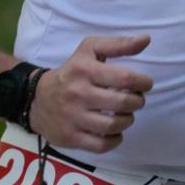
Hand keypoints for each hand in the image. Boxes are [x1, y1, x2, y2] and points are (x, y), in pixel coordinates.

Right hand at [29, 34, 152, 152]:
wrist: (37, 98)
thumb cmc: (72, 71)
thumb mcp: (90, 50)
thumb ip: (119, 44)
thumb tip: (146, 39)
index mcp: (85, 69)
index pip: (124, 78)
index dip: (143, 82)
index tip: (145, 84)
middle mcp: (78, 93)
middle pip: (122, 103)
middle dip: (137, 101)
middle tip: (136, 99)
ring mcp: (73, 117)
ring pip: (113, 125)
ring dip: (128, 120)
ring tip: (126, 114)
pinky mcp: (71, 137)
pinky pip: (101, 145)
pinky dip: (115, 139)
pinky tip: (115, 131)